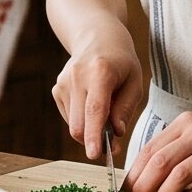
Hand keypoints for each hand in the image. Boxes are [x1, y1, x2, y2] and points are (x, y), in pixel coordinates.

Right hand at [51, 37, 146, 165]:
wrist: (96, 36)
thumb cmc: (120, 61)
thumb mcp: (134, 81)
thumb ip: (126, 108)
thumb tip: (117, 133)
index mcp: (100, 72)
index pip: (95, 109)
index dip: (94, 134)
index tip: (94, 154)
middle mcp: (77, 76)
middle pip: (79, 124)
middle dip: (94, 141)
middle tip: (113, 145)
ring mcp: (63, 82)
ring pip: (74, 125)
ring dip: (90, 130)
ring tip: (105, 113)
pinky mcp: (57, 89)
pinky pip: (69, 118)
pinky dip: (82, 120)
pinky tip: (91, 103)